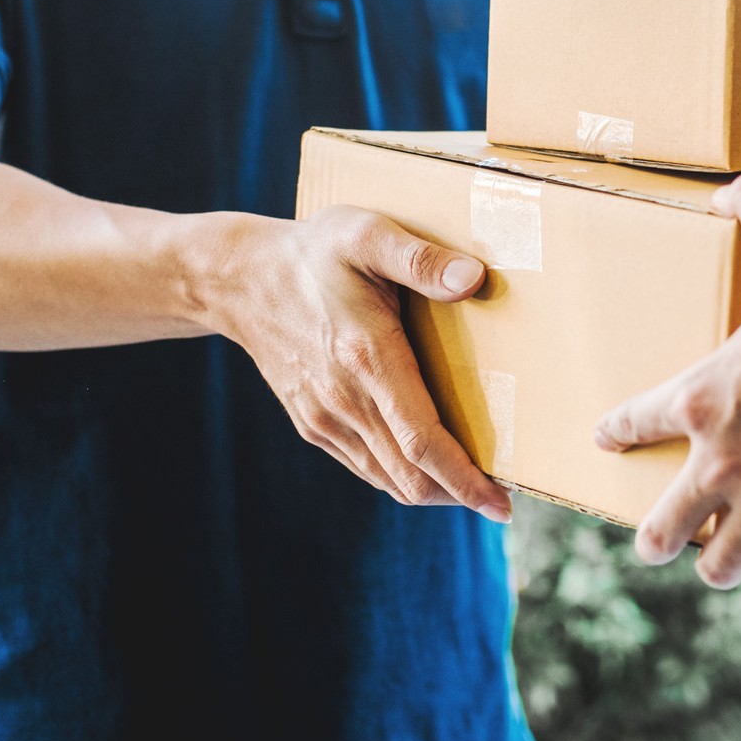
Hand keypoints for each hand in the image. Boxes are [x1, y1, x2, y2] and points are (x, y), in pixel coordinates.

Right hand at [206, 204, 510, 521]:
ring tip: (472, 487)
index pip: (423, 442)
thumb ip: (421, 259)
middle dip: (459, 494)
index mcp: (367, 358)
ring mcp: (324, 418)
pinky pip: (364, 466)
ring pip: (387, 479)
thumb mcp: (368, 235)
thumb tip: (474, 279)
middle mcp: (344, 400)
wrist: (239, 279)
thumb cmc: (314, 253)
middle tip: (500, 500)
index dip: (465, 479)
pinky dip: (400, 476)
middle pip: (410, 475)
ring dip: (432, 490)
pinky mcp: (312, 423)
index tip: (501, 504)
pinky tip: (425, 467)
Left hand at [594, 171, 740, 587]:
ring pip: (720, 561)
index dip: (618, 430)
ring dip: (718, 559)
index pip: (638, 420)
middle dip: (656, 536)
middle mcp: (725, 463)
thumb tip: (729, 187)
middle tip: (654, 540)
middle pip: (665, 524)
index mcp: (706, 398)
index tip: (604, 439)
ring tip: (715, 560)